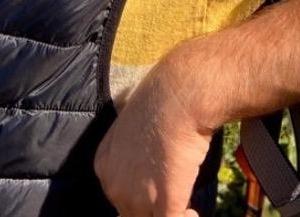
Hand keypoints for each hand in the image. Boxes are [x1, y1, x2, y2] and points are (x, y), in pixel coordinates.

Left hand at [94, 58, 214, 216]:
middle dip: (152, 207)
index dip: (139, 193)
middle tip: (172, 195)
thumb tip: (149, 154)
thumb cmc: (163, 97)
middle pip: (131, 212)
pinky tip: (194, 211)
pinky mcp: (163, 204)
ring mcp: (136, 198)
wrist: (180, 95)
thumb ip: (135, 146)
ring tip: (186, 207)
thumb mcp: (135, 122)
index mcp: (105, 163)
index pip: (118, 193)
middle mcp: (113, 186)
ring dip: (168, 214)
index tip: (156, 187)